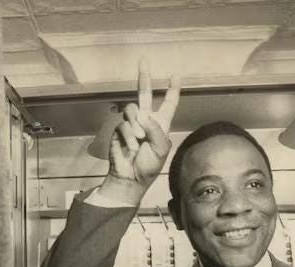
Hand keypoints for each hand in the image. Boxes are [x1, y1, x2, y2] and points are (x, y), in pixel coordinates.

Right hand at [101, 59, 179, 204]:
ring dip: (136, 125)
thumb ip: (156, 131)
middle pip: (145, 94)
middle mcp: (146, 121)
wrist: (130, 178)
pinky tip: (131, 147)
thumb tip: (144, 117)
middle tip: (144, 60)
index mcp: (161, 125)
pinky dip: (129, 137)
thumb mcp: (161, 149)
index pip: (168, 103)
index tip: (175, 75)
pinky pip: (124, 125)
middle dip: (144, 77)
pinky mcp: (119, 131)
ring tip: (139, 140)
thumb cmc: (149, 166)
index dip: (172, 90)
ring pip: (132, 109)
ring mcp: (132, 124)